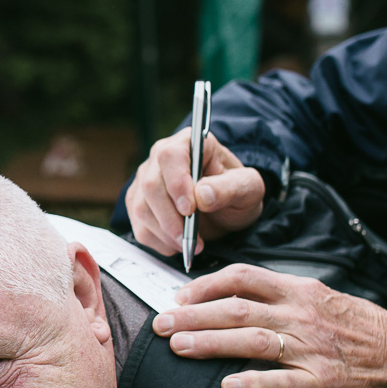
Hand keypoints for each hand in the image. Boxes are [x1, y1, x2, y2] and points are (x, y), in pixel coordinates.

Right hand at [126, 128, 266, 256]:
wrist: (226, 208)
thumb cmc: (236, 191)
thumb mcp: (248, 187)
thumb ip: (230, 187)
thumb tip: (202, 195)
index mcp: (190, 142)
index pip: (171, 156)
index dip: (177, 183)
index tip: (190, 209)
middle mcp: (161, 156)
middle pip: (151, 186)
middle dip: (171, 218)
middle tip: (191, 239)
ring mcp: (145, 179)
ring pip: (141, 209)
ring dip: (165, 234)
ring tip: (189, 244)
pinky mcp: (138, 202)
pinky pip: (139, 226)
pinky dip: (158, 242)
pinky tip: (177, 244)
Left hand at [151, 263, 386, 387]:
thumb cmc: (360, 329)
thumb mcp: (322, 298)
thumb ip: (283, 297)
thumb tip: (238, 298)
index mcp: (299, 291)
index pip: (243, 278)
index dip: (206, 286)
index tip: (179, 297)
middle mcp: (300, 315)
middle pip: (236, 309)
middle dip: (193, 315)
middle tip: (160, 324)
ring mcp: (310, 349)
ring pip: (251, 341)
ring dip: (210, 344)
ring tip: (178, 347)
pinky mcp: (321, 381)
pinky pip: (281, 382)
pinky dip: (253, 384)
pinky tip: (226, 387)